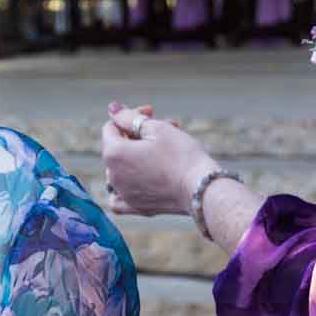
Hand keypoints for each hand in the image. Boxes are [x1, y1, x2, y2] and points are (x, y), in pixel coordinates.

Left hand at [98, 100, 215, 216]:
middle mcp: (113, 176)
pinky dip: (125, 186)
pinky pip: (120, 197)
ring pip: (123, 167)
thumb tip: (112, 108)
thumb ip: (129, 117)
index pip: (112, 127)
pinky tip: (137, 177)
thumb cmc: (182, 156)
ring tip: (165, 148)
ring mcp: (124, 194)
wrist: (203, 190)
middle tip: (167, 126)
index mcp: (114, 154)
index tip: (151, 112)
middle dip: (139, 133)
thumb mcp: (157, 129)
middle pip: (119, 146)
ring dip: (139, 154)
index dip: (131, 115)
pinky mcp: (137, 207)